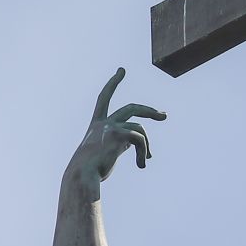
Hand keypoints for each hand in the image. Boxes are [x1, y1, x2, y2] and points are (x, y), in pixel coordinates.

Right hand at [70, 68, 165, 185]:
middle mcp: (102, 122)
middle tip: (163, 116)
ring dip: (146, 145)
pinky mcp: (118, 134)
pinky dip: (143, 152)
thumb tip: (139, 147)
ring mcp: (110, 126)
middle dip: (148, 111)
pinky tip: (141, 165)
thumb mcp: (105, 154)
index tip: (121, 70)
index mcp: (95, 124)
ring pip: (139, 128)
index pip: (104, 98)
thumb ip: (120, 144)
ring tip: (145, 160)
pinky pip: (140, 140)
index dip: (113, 83)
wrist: (82, 175)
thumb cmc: (90, 170)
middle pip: (131, 108)